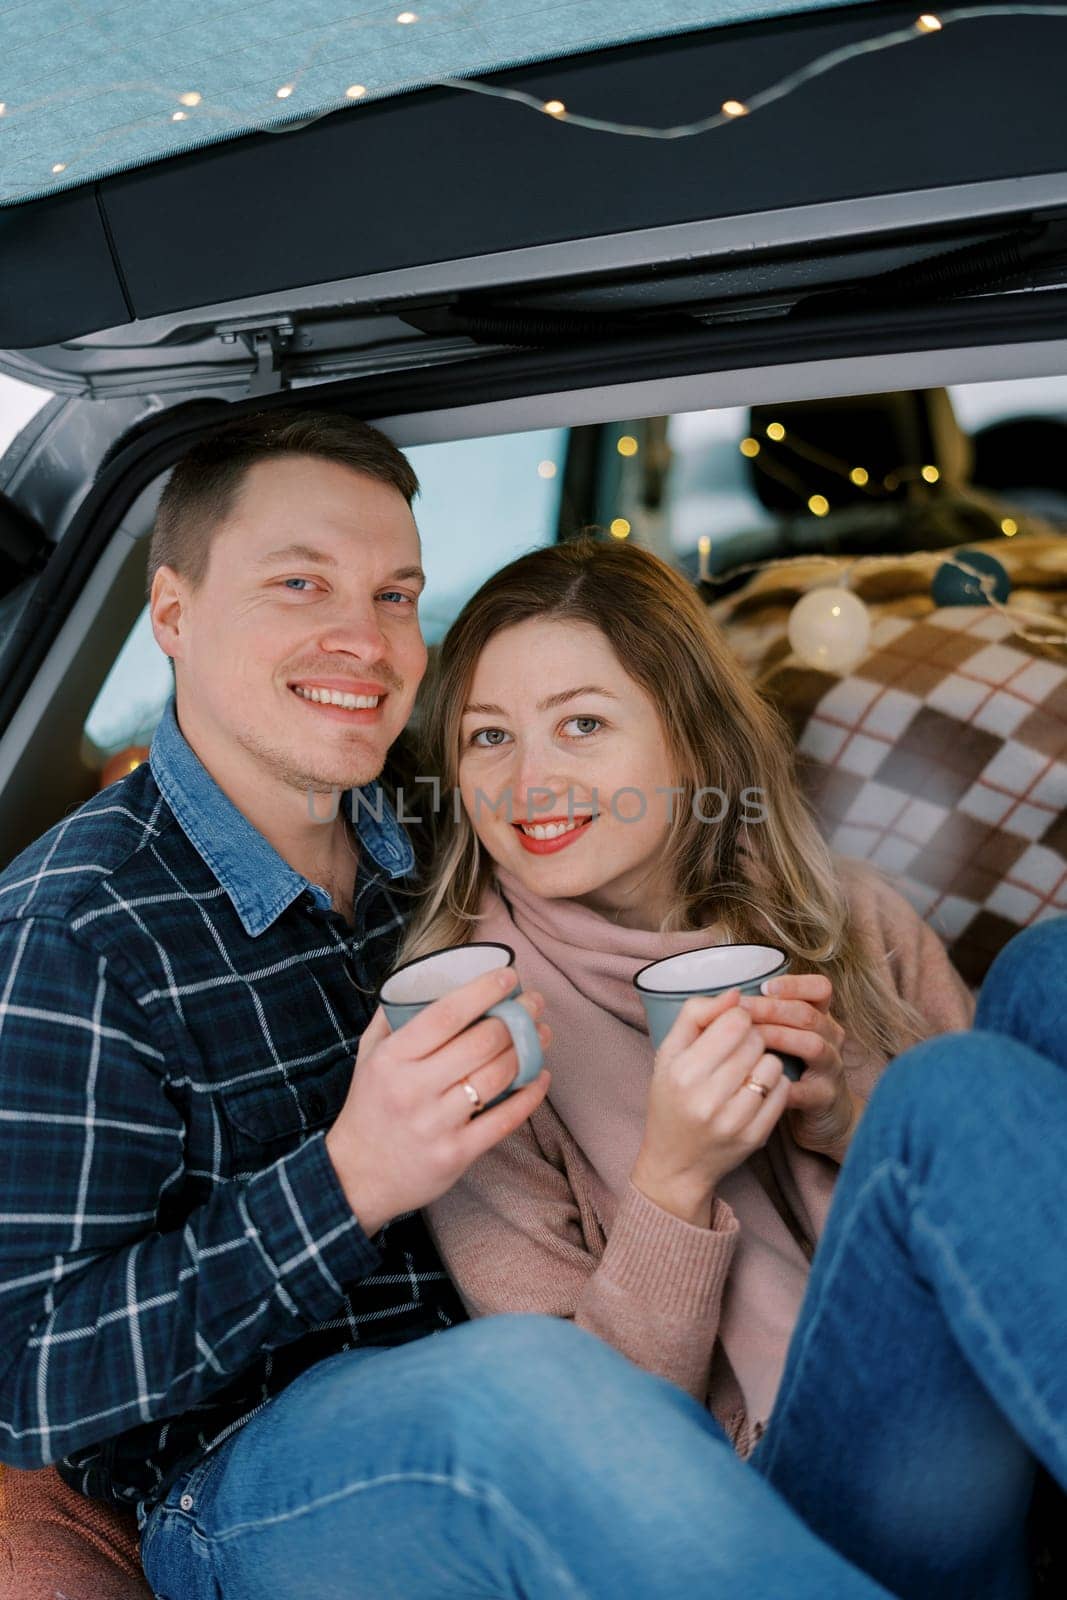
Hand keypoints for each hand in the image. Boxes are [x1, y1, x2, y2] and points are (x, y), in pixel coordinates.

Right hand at [324, 968, 551, 1235]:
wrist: (357, 1177)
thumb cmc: (369, 1106)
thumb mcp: (369, 1056)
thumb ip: (392, 1017)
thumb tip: (425, 978)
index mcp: (392, 1059)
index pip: (445, 1015)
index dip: (483, 991)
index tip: (509, 976)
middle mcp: (412, 1089)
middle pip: (480, 1043)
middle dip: (517, 1017)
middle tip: (533, 1004)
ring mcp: (435, 1124)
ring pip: (497, 1078)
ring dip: (529, 1050)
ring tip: (541, 1034)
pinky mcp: (456, 1154)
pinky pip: (504, 1119)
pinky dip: (530, 1095)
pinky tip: (541, 1076)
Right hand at [631, 989, 789, 1225]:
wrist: (676, 1162)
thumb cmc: (671, 1100)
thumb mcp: (668, 1054)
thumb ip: (695, 1015)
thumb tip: (735, 993)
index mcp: (683, 1072)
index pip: (734, 1022)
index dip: (737, 1018)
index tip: (730, 1027)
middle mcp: (707, 1098)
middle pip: (756, 1041)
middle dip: (751, 1038)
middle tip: (738, 1050)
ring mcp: (733, 1121)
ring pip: (772, 1064)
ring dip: (764, 1061)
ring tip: (747, 1070)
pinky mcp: (754, 1137)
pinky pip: (782, 1091)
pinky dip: (774, 1084)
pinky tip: (756, 1089)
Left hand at [738, 974, 858, 1159]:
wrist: (819, 1116)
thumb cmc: (789, 1068)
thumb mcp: (780, 1037)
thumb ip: (761, 1015)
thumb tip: (726, 997)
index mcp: (818, 1016)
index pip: (820, 989)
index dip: (795, 984)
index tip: (764, 986)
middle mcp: (830, 1037)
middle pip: (808, 1014)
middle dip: (772, 1009)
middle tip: (741, 1009)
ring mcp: (831, 1066)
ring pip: (813, 1044)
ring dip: (780, 1037)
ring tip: (749, 1039)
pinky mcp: (826, 1097)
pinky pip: (808, 1089)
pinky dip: (784, 1085)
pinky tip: (759, 1081)